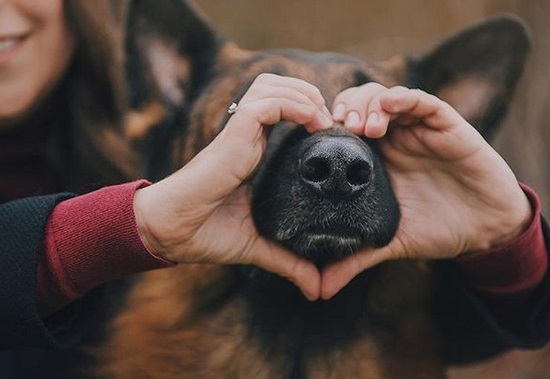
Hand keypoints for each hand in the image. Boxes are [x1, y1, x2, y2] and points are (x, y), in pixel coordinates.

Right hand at [133, 73, 332, 299]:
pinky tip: (311, 122)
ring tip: (322, 119)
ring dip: (303, 93)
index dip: (307, 109)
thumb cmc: (208, 234)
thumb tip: (317, 290)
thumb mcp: (259, 245)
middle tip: (330, 121)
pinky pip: (265, 103)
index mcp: (252, 150)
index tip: (331, 134)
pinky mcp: (233, 135)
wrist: (172, 232)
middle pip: (277, 85)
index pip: (280, 107)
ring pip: (271, 85)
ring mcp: (238, 132)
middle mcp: (246, 135)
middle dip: (309, 92)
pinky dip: (292, 104)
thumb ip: (289, 262)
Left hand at [322, 84, 531, 297]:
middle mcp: (394, 138)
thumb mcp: (391, 241)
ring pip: (385, 97)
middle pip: (358, 104)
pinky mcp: (446, 124)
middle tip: (339, 128)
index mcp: (375, 158)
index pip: (343, 128)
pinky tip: (391, 106)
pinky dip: (404, 98)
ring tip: (364, 128)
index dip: (326, 126)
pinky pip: (422, 101)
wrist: (485, 230)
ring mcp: (418, 129)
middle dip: (345, 109)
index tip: (313, 137)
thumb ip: (357, 257)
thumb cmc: (437, 228)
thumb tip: (320, 289)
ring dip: (370, 104)